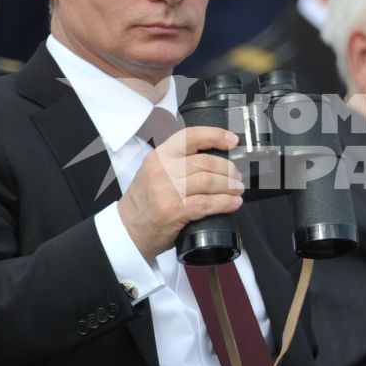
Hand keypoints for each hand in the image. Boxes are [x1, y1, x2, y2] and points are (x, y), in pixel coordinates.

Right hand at [117, 126, 243, 259]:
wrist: (127, 230)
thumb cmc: (144, 203)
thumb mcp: (153, 172)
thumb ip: (175, 163)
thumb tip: (211, 160)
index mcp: (159, 156)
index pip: (190, 136)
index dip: (215, 135)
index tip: (232, 140)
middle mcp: (162, 170)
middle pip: (205, 162)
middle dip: (228, 169)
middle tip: (237, 176)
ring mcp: (167, 191)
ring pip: (209, 181)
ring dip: (230, 186)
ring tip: (237, 190)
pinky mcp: (173, 211)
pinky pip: (207, 204)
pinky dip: (225, 203)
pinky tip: (233, 203)